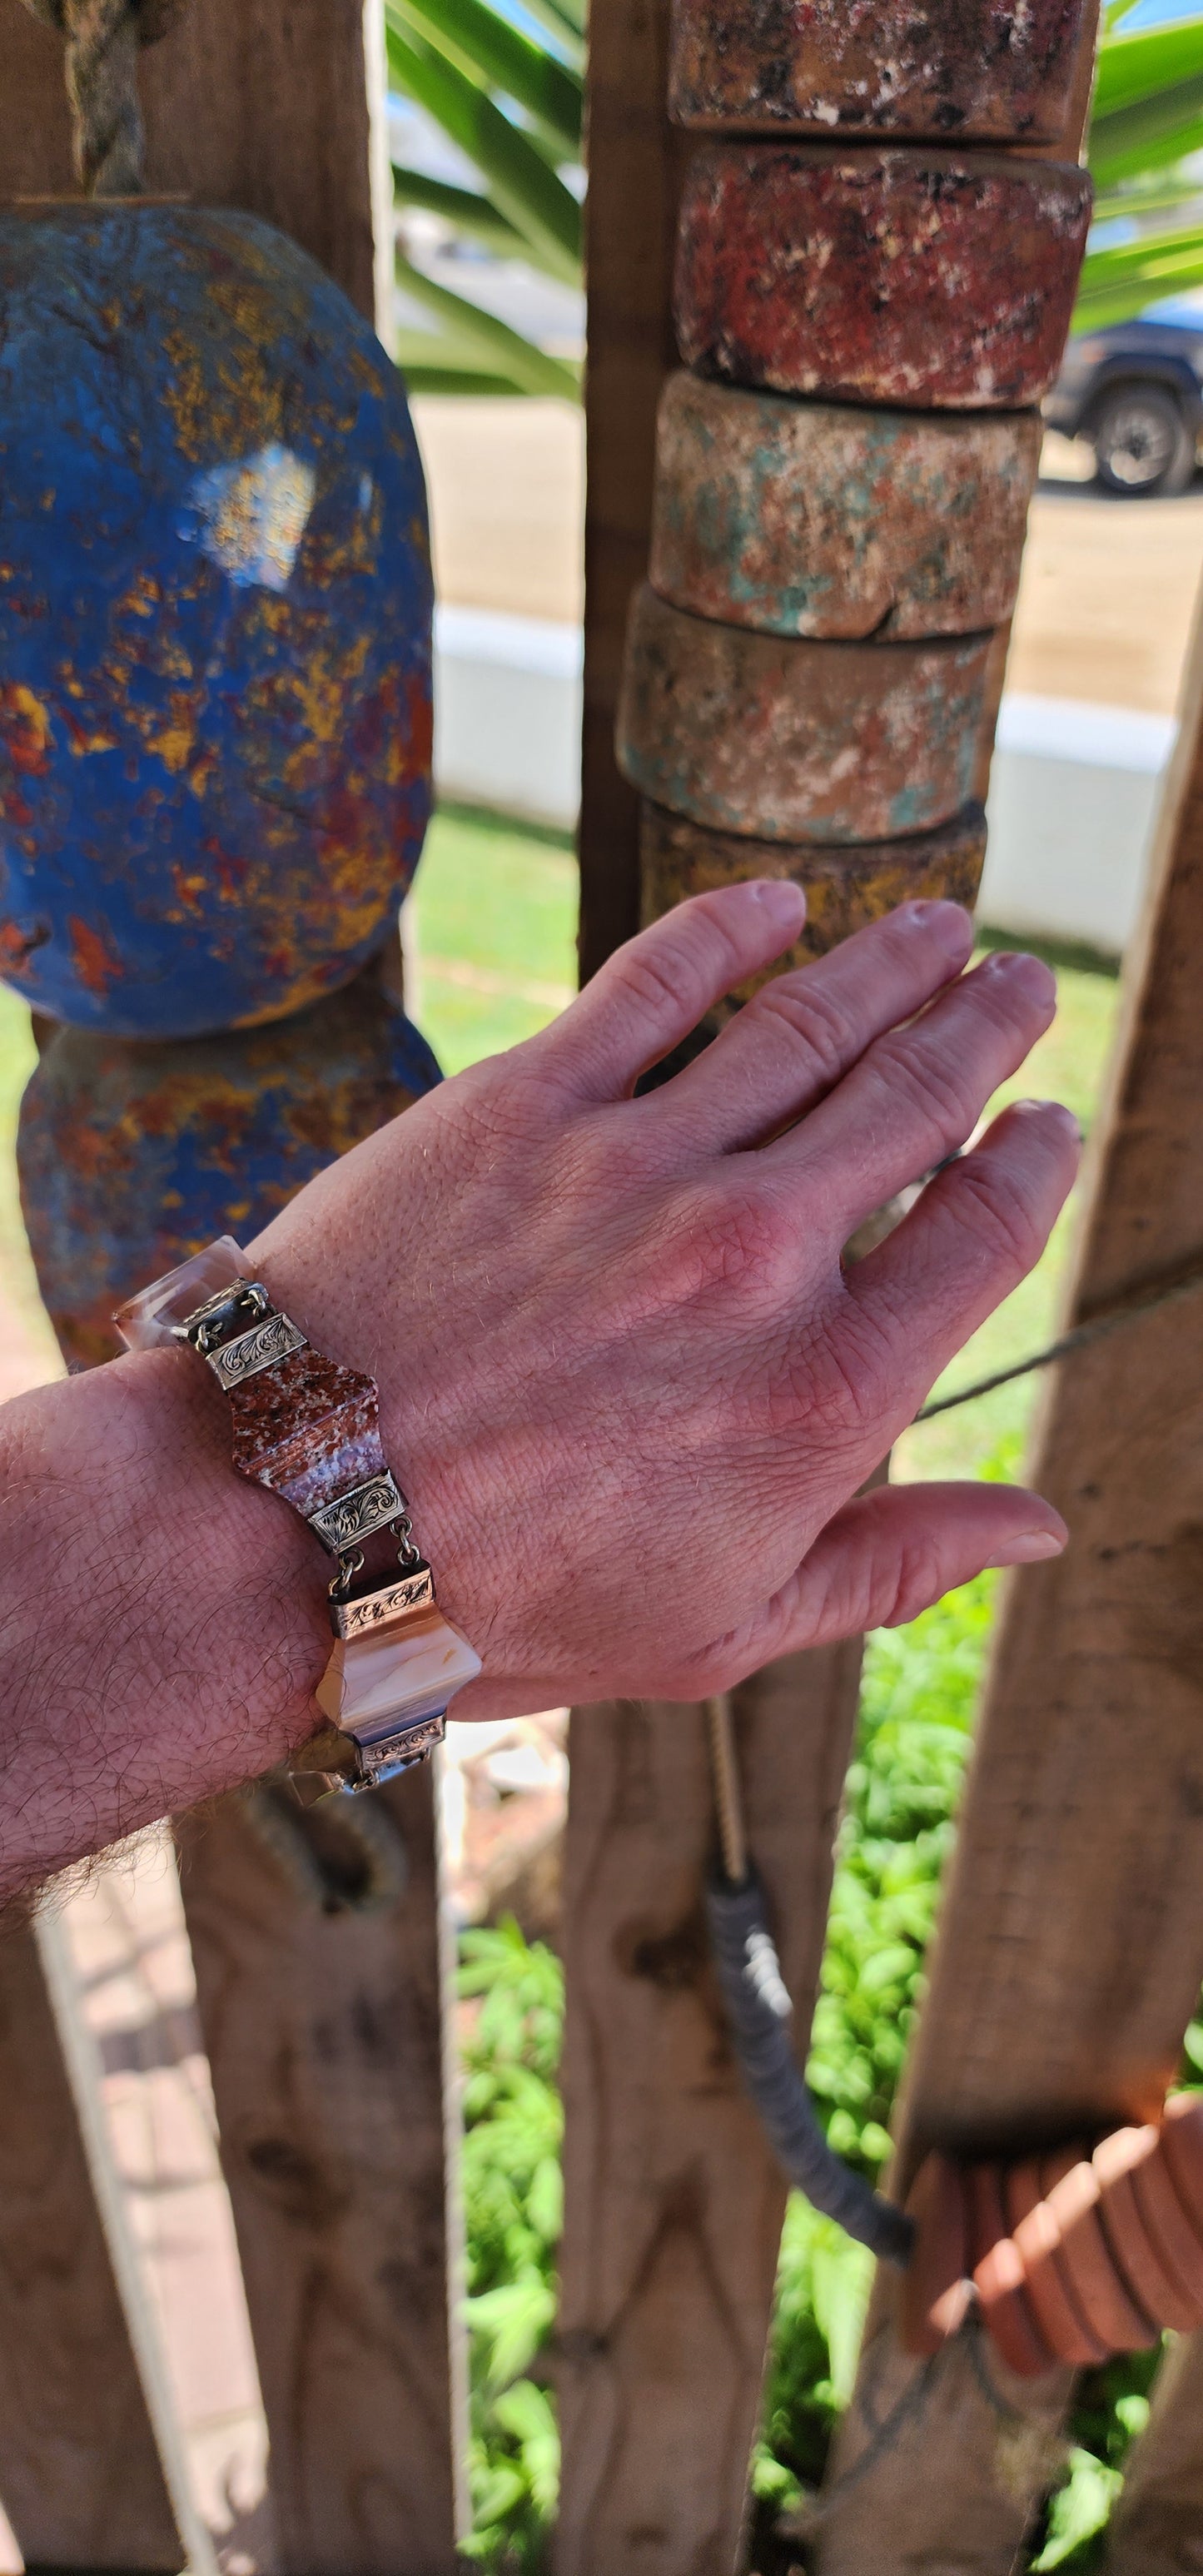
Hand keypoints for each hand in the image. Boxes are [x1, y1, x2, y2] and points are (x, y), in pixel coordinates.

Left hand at [251, 885, 1078, 1724]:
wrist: (290, 1525)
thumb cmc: (507, 1599)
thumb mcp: (724, 1628)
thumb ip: (893, 1563)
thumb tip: (1042, 1526)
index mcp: (825, 1390)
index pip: (985, 1234)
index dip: (1034, 1163)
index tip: (1044, 1124)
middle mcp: (759, 1258)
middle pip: (918, 1099)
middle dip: (986, 1029)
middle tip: (1018, 986)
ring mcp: (642, 1165)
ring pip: (809, 1024)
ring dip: (891, 965)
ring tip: (937, 930)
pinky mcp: (527, 1104)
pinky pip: (654, 985)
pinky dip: (729, 932)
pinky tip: (777, 906)